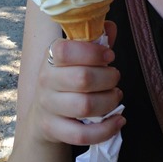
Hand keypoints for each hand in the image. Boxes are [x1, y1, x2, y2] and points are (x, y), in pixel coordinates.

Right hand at [27, 22, 124, 146]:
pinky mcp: (53, 129)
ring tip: (116, 96)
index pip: (67, 50)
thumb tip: (109, 27)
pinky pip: (82, 134)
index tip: (110, 55)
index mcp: (51, 56)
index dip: (93, 52)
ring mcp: (47, 106)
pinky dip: (106, 129)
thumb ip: (95, 42)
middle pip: (83, 78)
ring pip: (85, 106)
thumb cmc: (67, 81)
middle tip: (115, 78)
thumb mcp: (77, 59)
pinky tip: (118, 121)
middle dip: (108, 78)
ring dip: (109, 101)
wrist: (44, 117)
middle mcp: (45, 79)